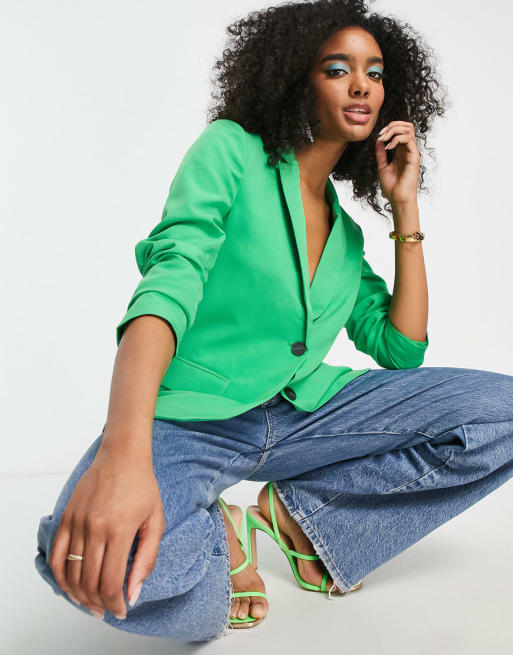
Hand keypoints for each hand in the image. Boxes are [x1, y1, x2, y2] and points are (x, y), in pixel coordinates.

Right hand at [48, 445, 164, 618]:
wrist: (122, 456)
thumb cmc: (142, 486)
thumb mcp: (155, 521)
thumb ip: (146, 559)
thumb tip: (134, 592)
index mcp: (120, 529)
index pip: (111, 582)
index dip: (115, 604)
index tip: (122, 610)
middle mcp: (95, 527)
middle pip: (90, 582)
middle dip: (99, 604)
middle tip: (108, 609)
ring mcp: (77, 522)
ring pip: (71, 573)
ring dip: (80, 595)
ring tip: (92, 603)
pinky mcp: (66, 517)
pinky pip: (55, 555)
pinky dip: (60, 576)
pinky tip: (71, 587)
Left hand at [375, 121, 419, 205]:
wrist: (397, 198)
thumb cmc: (392, 186)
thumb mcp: (382, 166)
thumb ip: (381, 153)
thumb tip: (378, 140)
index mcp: (401, 151)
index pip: (401, 130)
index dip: (389, 128)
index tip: (379, 136)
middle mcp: (408, 150)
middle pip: (407, 125)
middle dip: (393, 125)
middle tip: (382, 134)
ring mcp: (412, 153)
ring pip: (409, 129)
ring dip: (394, 130)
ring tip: (384, 139)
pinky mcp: (414, 157)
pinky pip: (408, 139)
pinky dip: (397, 139)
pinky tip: (388, 147)